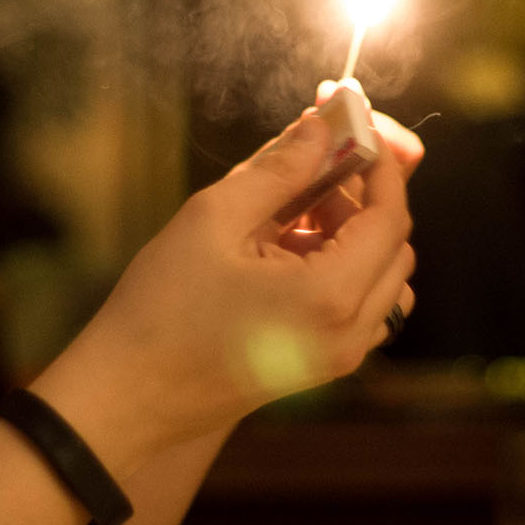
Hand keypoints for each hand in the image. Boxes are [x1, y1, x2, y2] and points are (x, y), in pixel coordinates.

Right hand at [37, 106, 416, 461]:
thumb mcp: (214, 219)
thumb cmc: (161, 309)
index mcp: (331, 296)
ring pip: (384, 277)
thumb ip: (279, 169)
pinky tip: (285, 250)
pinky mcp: (321, 365)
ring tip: (293, 213)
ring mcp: (339, 356)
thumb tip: (321, 129)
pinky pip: (362, 306)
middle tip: (310, 167)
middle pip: (394, 246)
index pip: (391, 217)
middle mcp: (350, 333)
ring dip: (354, 235)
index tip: (353, 130)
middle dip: (362, 197)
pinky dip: (342, 268)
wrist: (130, 394)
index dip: (378, 166)